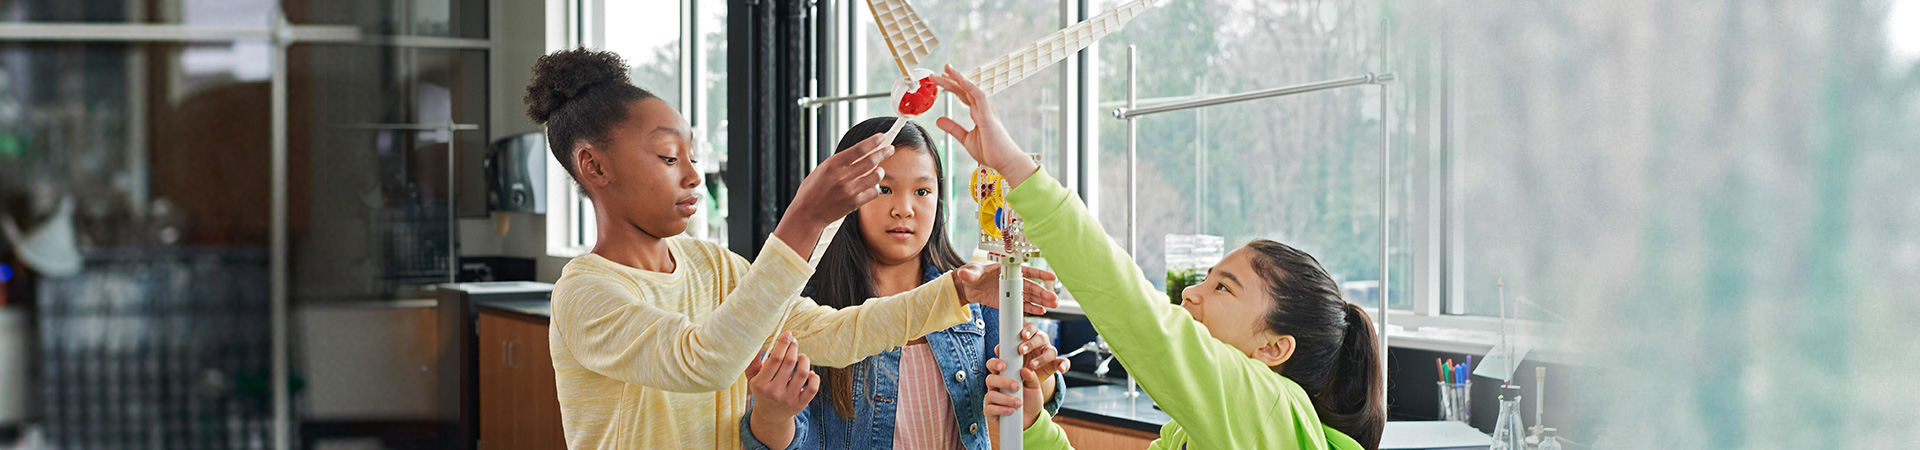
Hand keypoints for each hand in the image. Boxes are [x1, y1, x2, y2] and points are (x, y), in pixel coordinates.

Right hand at [746, 332, 818, 448]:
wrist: (770, 415)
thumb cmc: (762, 390)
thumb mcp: (752, 377)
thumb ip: (753, 360)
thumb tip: (757, 343)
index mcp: (761, 383)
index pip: (775, 359)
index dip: (783, 344)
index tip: (788, 334)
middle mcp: (775, 392)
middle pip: (789, 363)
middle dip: (793, 348)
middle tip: (794, 342)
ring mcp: (789, 398)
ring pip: (803, 372)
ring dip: (804, 359)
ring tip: (801, 356)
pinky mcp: (801, 404)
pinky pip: (813, 387)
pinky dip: (814, 377)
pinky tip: (809, 372)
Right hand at [773, 134, 896, 258]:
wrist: (807, 214)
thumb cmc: (812, 191)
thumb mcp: (822, 170)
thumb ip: (840, 163)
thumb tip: (859, 154)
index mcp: (832, 164)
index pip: (859, 149)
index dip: (873, 142)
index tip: (881, 137)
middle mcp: (842, 176)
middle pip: (871, 161)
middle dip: (883, 152)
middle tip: (890, 149)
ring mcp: (849, 190)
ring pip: (876, 176)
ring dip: (880, 171)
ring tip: (879, 170)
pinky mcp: (854, 203)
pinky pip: (873, 192)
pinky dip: (874, 187)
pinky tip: (871, 186)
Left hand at [930, 65, 1039, 188]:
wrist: (1005, 162)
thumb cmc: (991, 152)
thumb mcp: (966, 139)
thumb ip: (953, 128)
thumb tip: (939, 120)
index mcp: (978, 113)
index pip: (963, 95)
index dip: (952, 86)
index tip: (940, 79)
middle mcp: (982, 109)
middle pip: (964, 90)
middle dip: (950, 79)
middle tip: (937, 72)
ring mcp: (986, 110)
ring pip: (970, 89)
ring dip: (957, 79)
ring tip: (946, 70)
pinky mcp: (988, 115)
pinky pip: (979, 96)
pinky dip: (970, 86)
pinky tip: (961, 79)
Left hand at [951, 263, 1058, 313]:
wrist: (966, 287)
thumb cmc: (971, 275)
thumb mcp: (970, 273)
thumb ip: (969, 273)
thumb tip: (965, 273)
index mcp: (1007, 270)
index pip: (1027, 271)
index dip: (1039, 274)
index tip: (1051, 277)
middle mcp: (1012, 280)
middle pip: (1031, 286)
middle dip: (1043, 293)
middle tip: (1054, 299)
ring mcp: (1010, 291)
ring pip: (1029, 296)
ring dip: (1041, 301)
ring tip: (1053, 305)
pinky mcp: (1007, 302)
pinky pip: (1021, 305)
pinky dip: (1031, 308)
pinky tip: (1040, 311)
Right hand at [984, 343, 1060, 430]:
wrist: (1032, 418)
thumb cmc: (1031, 399)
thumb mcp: (1035, 387)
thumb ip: (1031, 377)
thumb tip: (1024, 370)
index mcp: (1003, 376)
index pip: (993, 366)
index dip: (995, 363)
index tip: (1004, 366)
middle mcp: (994, 386)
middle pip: (990, 379)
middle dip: (1003, 382)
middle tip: (1017, 387)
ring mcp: (991, 399)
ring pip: (991, 395)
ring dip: (1006, 399)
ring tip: (1019, 403)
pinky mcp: (990, 412)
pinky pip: (990, 409)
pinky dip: (1001, 409)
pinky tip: (1011, 410)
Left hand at [1012, 322, 1068, 390]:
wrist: (1028, 376)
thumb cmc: (1019, 361)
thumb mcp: (1012, 356)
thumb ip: (1007, 352)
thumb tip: (998, 349)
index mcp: (1030, 336)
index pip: (1031, 328)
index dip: (1027, 330)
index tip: (1022, 335)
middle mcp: (1041, 341)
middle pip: (1040, 338)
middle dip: (1031, 343)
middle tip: (1021, 350)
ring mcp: (1050, 352)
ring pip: (1051, 350)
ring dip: (1042, 358)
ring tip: (1031, 365)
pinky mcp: (1056, 363)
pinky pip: (1063, 362)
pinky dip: (1064, 365)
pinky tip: (1062, 369)